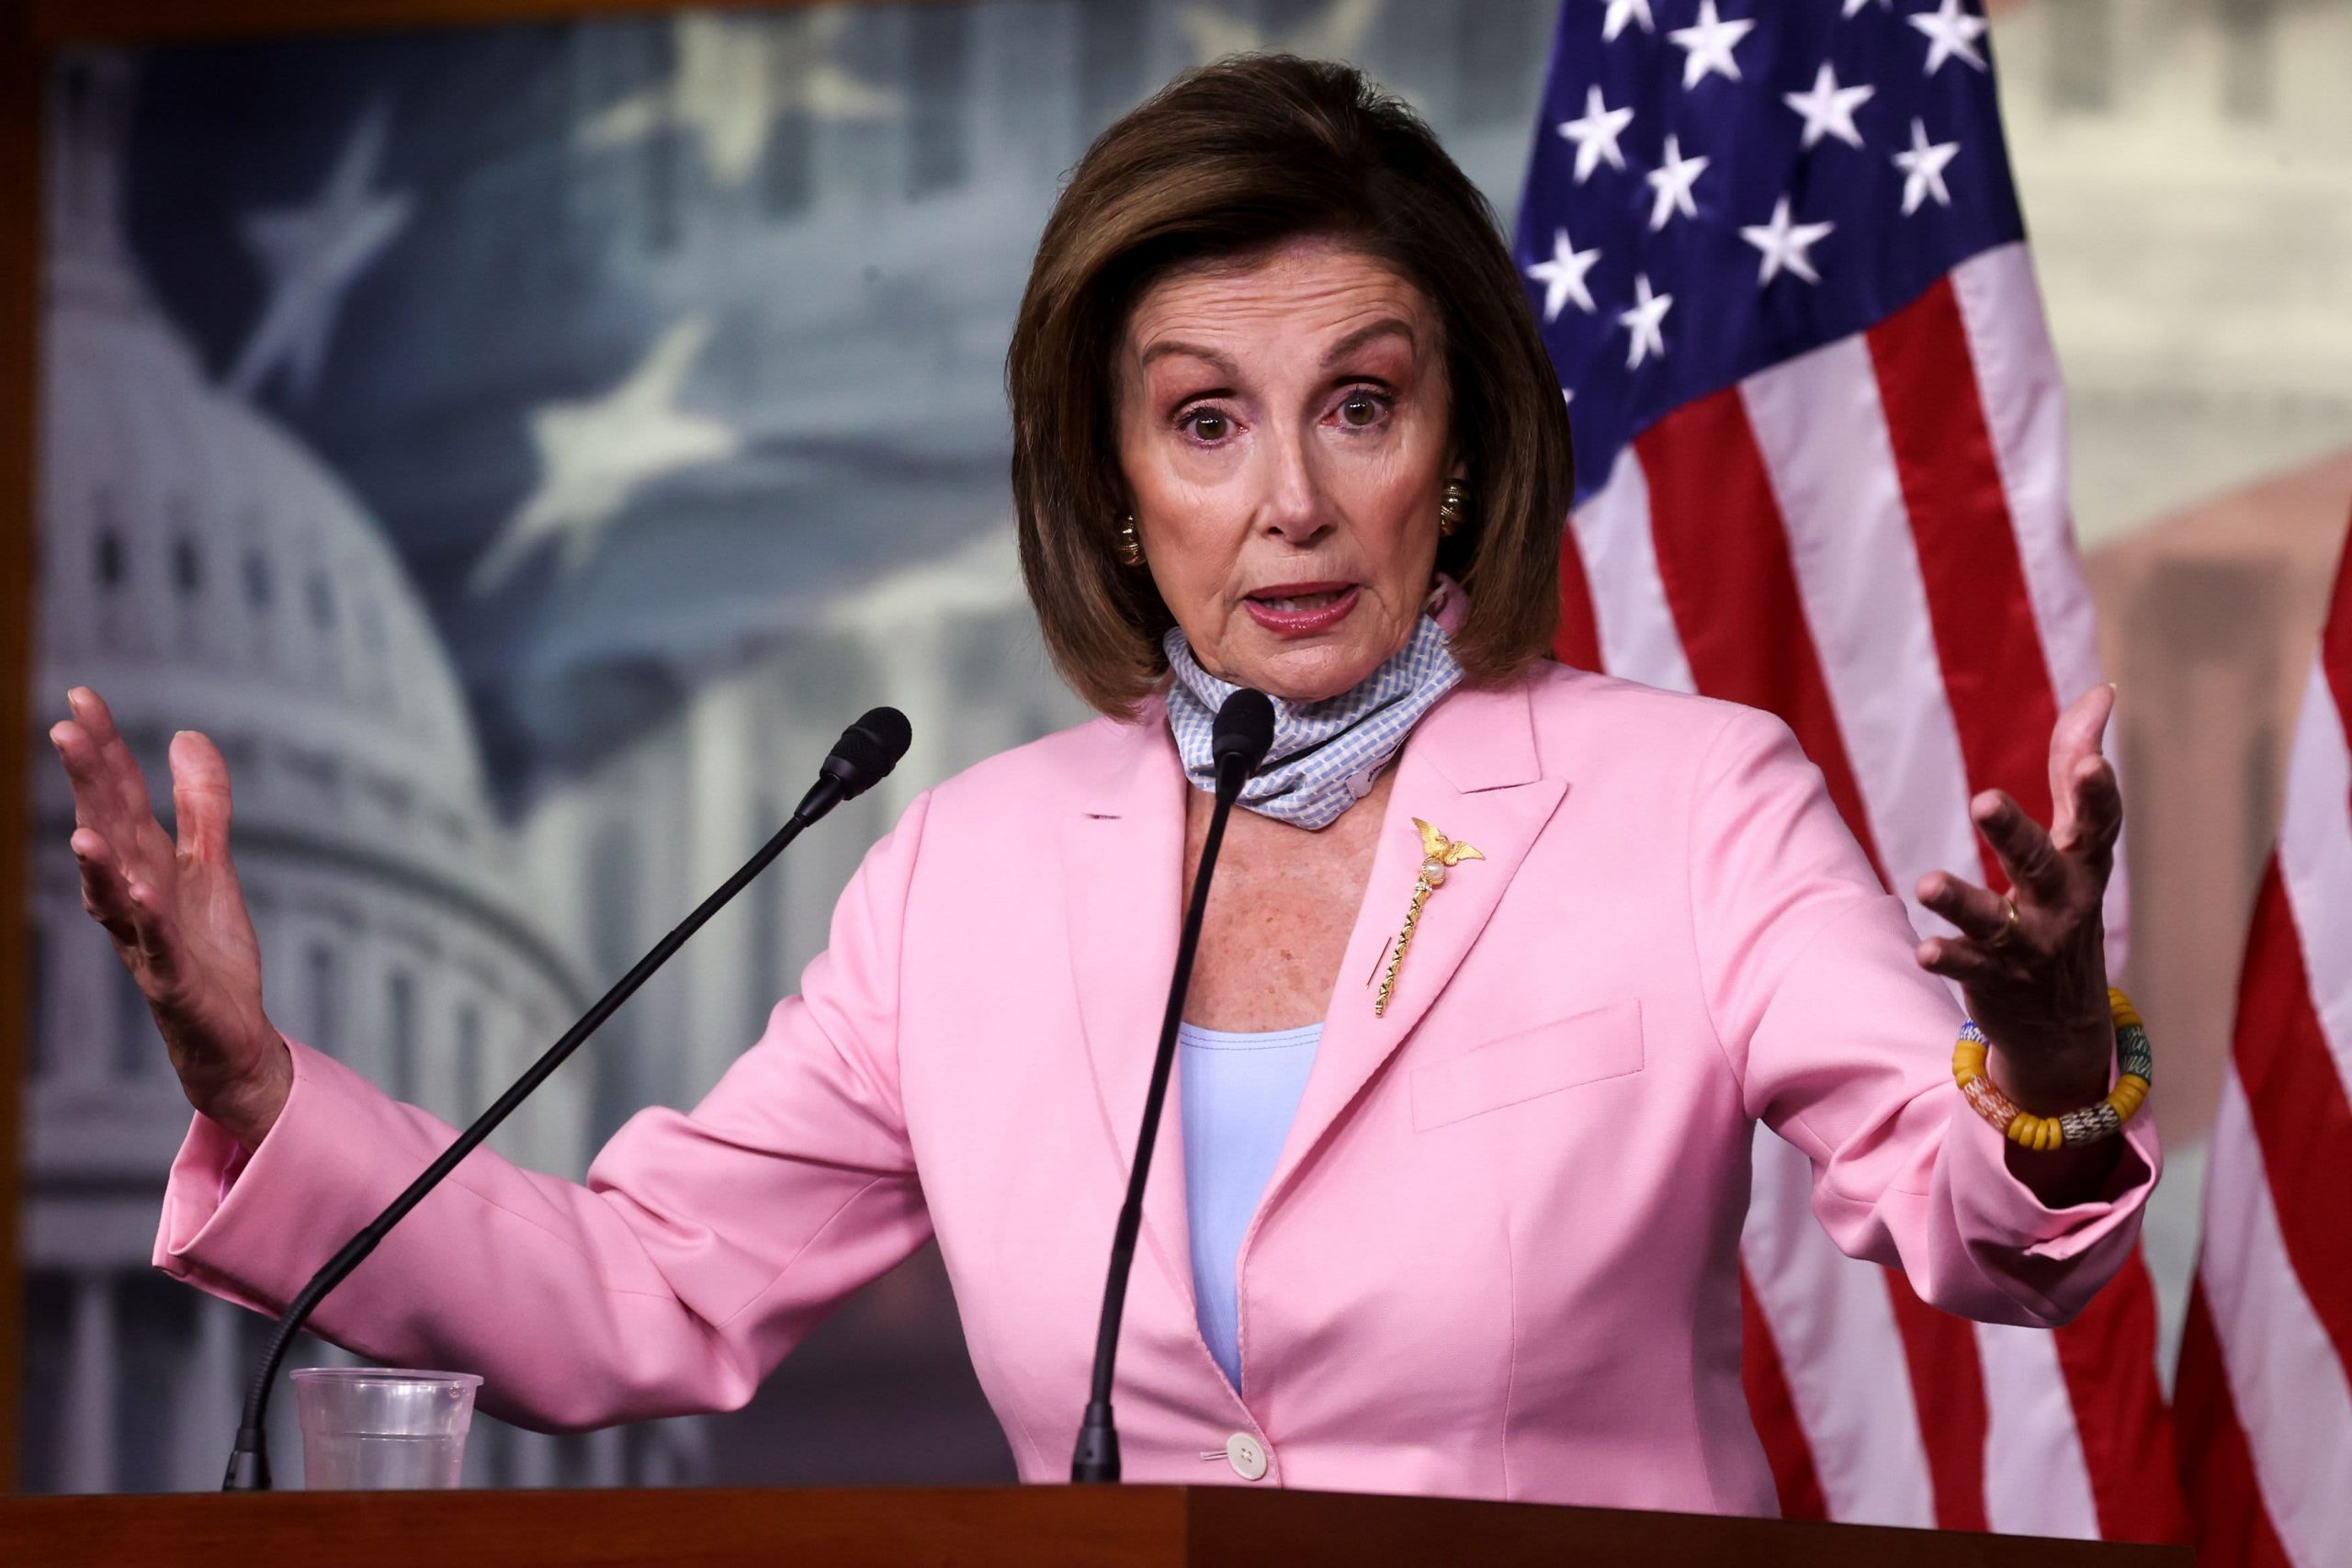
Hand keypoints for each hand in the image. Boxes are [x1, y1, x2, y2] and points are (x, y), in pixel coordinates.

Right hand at [49, 687, 289, 1142]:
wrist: (229, 1032)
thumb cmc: (208, 950)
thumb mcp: (211, 865)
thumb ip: (202, 804)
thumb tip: (185, 735)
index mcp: (144, 864)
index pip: (117, 798)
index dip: (103, 750)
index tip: (82, 698)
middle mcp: (133, 896)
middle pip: (107, 832)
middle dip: (88, 785)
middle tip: (65, 732)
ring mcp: (146, 939)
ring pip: (115, 894)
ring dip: (99, 860)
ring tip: (84, 827)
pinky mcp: (173, 979)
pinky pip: (156, 946)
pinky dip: (148, 919)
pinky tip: (144, 892)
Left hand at [1913, 685, 2120, 1119]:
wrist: (2063, 1025)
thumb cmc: (2065, 906)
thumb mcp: (2078, 845)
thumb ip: (2075, 769)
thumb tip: (2101, 693)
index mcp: (2083, 864)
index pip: (2097, 824)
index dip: (2096, 794)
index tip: (2092, 764)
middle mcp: (2062, 904)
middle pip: (2038, 864)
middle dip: (2013, 833)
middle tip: (1984, 800)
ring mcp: (2029, 946)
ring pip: (1995, 921)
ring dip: (1962, 902)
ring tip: (1928, 884)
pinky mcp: (1994, 979)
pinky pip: (1969, 967)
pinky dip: (1948, 958)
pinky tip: (1924, 951)